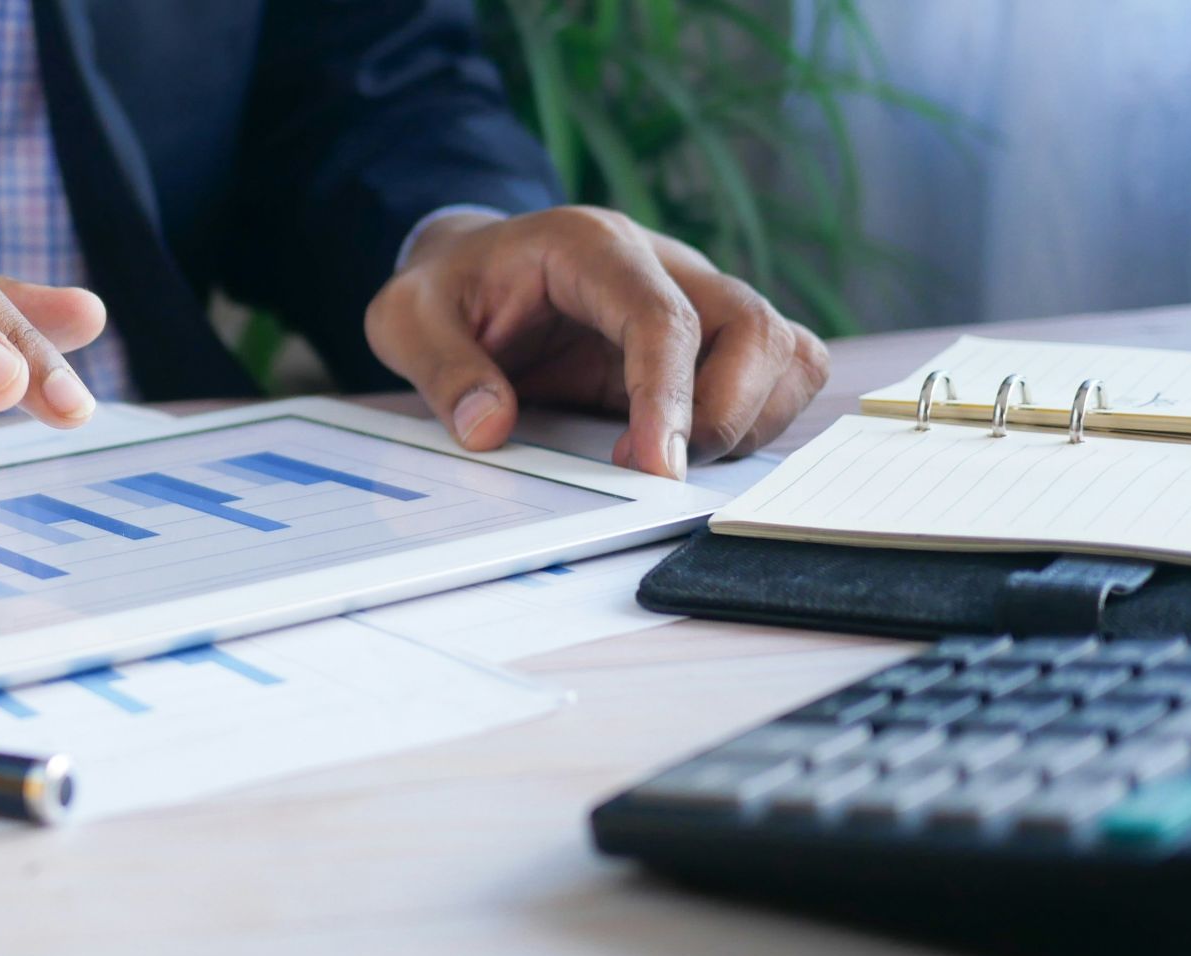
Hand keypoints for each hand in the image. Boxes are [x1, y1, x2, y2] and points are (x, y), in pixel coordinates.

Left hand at [364, 207, 829, 478]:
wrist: (470, 269)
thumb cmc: (448, 290)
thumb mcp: (407, 319)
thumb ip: (443, 369)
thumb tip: (490, 428)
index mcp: (593, 247)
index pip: (664, 317)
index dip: (670, 396)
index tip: (657, 468)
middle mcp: (663, 264)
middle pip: (753, 327)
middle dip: (726, 414)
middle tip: (658, 473)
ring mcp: (696, 299)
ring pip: (783, 349)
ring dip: (750, 419)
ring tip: (672, 459)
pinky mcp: (709, 340)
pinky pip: (778, 371)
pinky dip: (758, 418)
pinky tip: (692, 447)